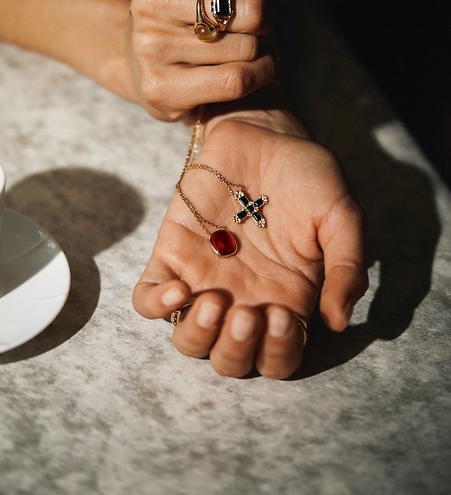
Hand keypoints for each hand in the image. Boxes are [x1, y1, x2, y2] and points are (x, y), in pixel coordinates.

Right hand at [128, 0, 306, 119]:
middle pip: (253, 8)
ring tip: (244, 50)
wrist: (152, 68)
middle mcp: (152, 1)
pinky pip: (236, 79)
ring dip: (261, 52)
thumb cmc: (202, 16)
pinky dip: (259, 76)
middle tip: (254, 27)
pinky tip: (253, 71)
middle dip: (266, 20)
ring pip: (246, 48)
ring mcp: (152, 46)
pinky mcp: (161, 87)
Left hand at [132, 114, 366, 377]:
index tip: (283, 316)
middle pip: (229, 361)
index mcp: (285, 300)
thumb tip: (338, 321)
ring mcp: (203, 280)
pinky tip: (177, 288)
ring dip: (199, 335)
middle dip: (236, 350)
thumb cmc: (305, 176)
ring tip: (214, 301)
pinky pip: (148, 300)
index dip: (278, 353)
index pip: (278, 358)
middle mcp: (243, 300)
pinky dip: (155, 306)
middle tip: (247, 312)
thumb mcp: (341, 217)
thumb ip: (347, 267)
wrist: (263, 133)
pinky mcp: (172, 255)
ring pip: (188, 341)